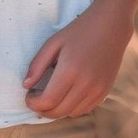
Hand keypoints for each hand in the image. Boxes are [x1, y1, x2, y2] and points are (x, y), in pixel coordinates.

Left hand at [22, 4, 132, 118]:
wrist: (111, 24)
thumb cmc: (80, 30)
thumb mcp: (55, 42)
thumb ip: (38, 64)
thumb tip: (26, 86)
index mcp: (70, 70)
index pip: (47, 101)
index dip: (33, 103)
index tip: (29, 95)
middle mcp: (85, 84)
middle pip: (58, 111)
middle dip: (42, 109)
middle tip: (38, 97)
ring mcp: (97, 89)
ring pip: (71, 113)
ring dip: (58, 109)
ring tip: (53, 94)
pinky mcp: (105, 91)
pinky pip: (84, 110)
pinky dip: (73, 107)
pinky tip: (69, 93)